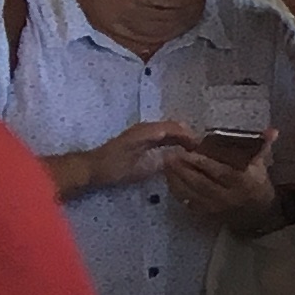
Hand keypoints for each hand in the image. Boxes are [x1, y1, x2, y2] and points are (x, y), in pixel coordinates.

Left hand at [74, 119, 192, 191]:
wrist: (93, 167)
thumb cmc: (115, 168)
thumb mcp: (140, 168)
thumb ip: (162, 161)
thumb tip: (182, 156)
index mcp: (147, 132)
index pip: (175, 129)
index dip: (190, 137)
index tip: (201, 148)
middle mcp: (146, 128)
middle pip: (173, 126)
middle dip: (188, 135)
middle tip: (201, 149)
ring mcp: (142, 131)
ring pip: (168, 129)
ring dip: (182, 137)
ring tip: (193, 149)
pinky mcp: (140, 137)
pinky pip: (162, 134)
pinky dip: (173, 139)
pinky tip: (179, 148)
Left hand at [164, 140, 283, 230]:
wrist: (257, 212)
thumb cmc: (256, 182)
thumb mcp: (260, 164)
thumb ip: (261, 147)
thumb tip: (272, 130)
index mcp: (243, 182)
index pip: (221, 172)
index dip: (204, 163)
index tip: (188, 151)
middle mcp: (229, 196)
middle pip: (202, 183)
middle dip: (184, 169)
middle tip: (169, 154)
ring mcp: (216, 206)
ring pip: (192, 193)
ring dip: (176, 178)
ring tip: (165, 163)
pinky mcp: (206, 212)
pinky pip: (188, 201)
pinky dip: (176, 190)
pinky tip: (169, 177)